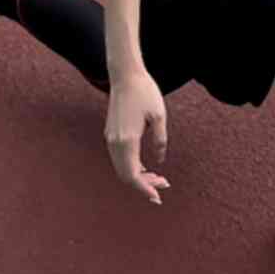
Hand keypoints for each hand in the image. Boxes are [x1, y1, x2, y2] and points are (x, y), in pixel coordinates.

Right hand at [105, 68, 169, 204]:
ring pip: (122, 168)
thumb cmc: (145, 93)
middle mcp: (115, 142)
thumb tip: (160, 161)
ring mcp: (111, 138)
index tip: (157, 197)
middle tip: (164, 185)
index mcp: (127, 140)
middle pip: (126, 175)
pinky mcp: (111, 133)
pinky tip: (147, 169)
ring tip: (159, 179)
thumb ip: (160, 140)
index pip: (133, 175)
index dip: (144, 189)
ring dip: (138, 177)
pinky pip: (120, 159)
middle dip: (144, 185)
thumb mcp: (159, 116)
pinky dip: (132, 167)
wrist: (125, 76)